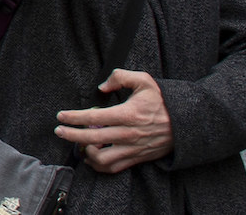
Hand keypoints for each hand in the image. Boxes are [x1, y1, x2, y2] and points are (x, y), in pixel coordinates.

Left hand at [54, 68, 173, 173]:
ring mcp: (131, 149)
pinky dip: (99, 165)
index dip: (74, 117)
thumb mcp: (144, 80)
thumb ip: (120, 77)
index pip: (93, 118)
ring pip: (101, 159)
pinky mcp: (136, 158)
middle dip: (71, 136)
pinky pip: (113, 168)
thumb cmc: (163, 102)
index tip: (61, 116)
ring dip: (86, 153)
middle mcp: (127, 134)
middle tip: (59, 131)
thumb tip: (101, 86)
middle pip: (92, 139)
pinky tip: (92, 157)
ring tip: (79, 145)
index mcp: (127, 114)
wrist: (185, 124)